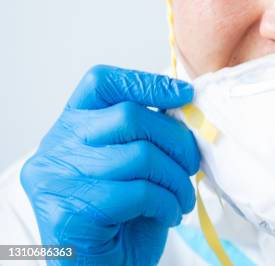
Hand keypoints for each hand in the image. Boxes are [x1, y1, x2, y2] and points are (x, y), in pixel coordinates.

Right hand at [20, 65, 199, 264]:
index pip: (102, 82)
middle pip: (129, 116)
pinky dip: (166, 203)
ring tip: (181, 197)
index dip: (147, 82)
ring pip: (140, 155)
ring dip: (175, 179)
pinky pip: (139, 192)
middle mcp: (57, 147)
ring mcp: (58, 179)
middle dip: (175, 139)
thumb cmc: (120, 217)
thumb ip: (146, 133)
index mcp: (71, 127)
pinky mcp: (73, 211)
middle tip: (192, 164)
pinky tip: (168, 214)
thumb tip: (186, 105)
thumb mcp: (133, 164)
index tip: (184, 95)